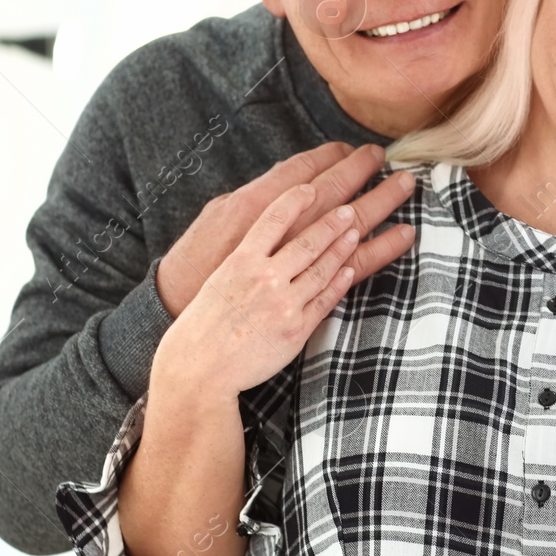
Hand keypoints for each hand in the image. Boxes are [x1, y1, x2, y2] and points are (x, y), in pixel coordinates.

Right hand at [152, 181, 412, 398]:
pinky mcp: (297, 329)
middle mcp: (264, 278)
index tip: (310, 187)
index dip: (295, 199)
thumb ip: (243, 252)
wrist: (200, 368)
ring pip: (322, 268)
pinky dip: (339, 281)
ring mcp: (283, 304)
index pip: (273, 218)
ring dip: (343, 246)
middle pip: (308, 240)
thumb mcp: (217, 277)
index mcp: (240, 260)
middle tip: (349, 207)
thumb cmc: (204, 321)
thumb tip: (265, 229)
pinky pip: (325, 299)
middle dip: (334, 220)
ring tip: (355, 230)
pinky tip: (348, 268)